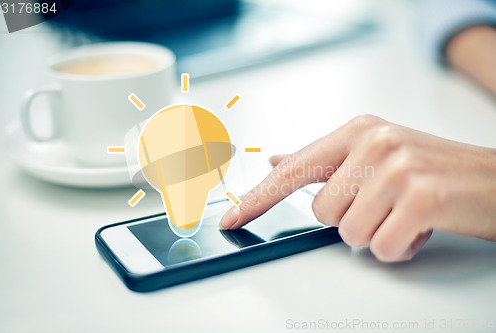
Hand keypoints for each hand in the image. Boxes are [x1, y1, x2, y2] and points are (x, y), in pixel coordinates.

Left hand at [220, 115, 495, 261]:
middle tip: (386, 205)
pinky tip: (421, 227)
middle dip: (352, 219)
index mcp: (357, 130)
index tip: (231, 219)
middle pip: (322, 212)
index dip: (257, 199)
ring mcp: (396, 168)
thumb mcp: (375, 153)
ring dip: (378, 234)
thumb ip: (324, 160)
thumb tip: (279, 158)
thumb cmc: (433, 170)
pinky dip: (400, 247)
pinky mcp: (419, 197)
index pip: (292, 170)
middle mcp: (374, 142)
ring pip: (348, 234)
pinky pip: (382, 249)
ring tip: (404, 214)